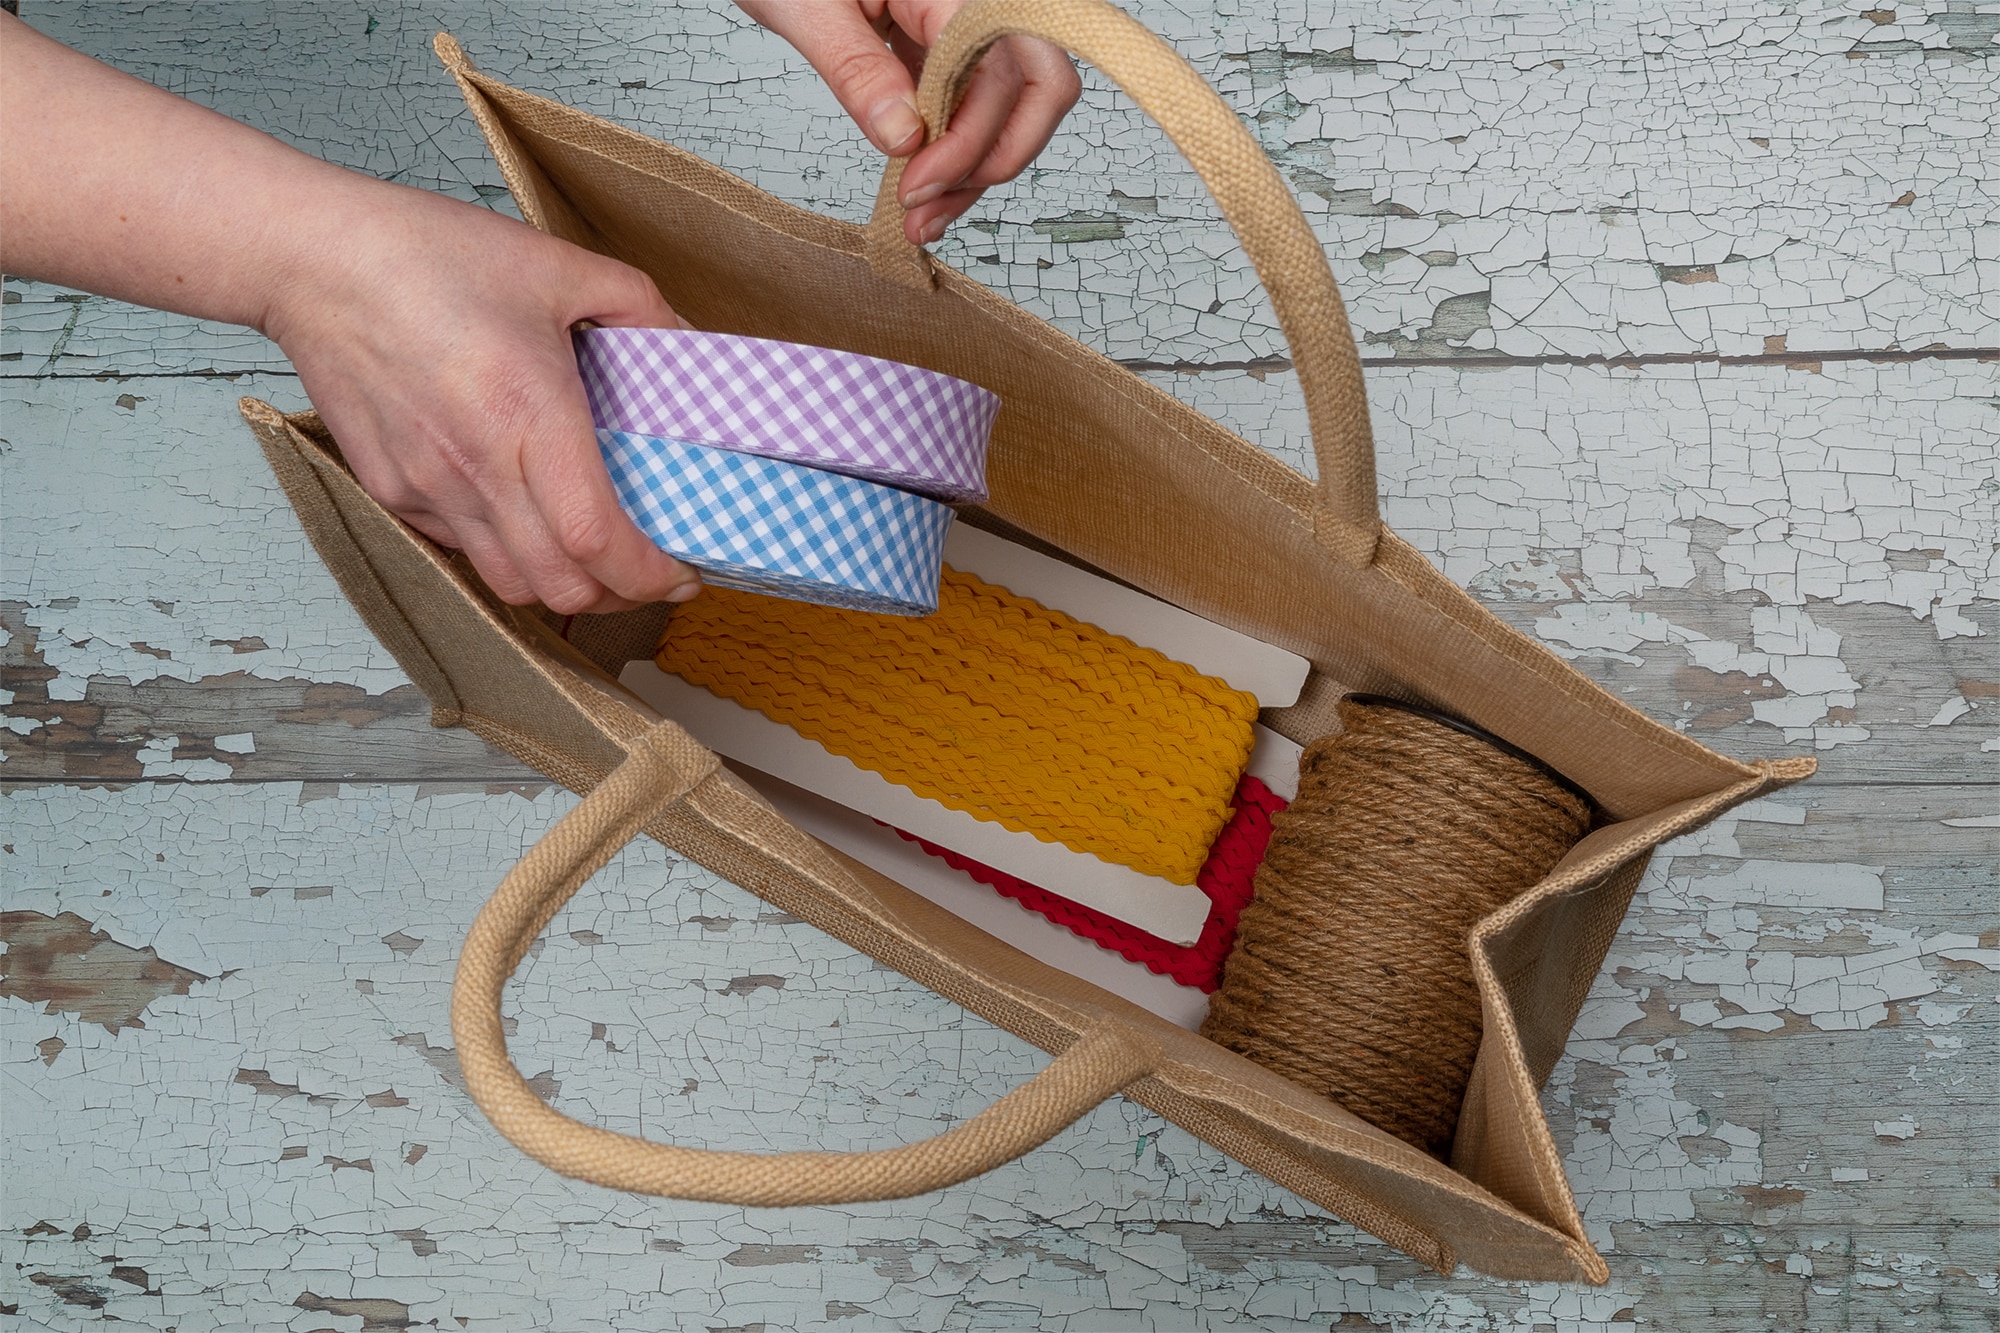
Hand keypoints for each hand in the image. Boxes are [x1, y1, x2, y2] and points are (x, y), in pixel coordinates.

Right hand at [3, 14, 699, 615]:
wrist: (314, 259)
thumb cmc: (428, 256)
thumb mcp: (556, 265)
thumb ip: (637, 304)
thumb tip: (691, 340)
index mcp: (530, 415)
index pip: (598, 541)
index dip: (648, 575)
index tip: (682, 572)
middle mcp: (478, 468)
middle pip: (562, 588)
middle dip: (620, 596)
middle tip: (650, 571)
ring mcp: (428, 487)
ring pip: (510, 584)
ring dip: (563, 586)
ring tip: (592, 557)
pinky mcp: (392, 489)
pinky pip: (463, 550)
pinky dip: (507, 552)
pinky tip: (526, 516)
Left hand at [742, 1, 1079, 244]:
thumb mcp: (806, 9)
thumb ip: (856, 70)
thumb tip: (904, 137)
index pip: (998, 68)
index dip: (968, 139)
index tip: (917, 186)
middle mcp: (973, 2)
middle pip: (1039, 85)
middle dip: (996, 158)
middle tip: (931, 203)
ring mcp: (966, 27)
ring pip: (1013, 106)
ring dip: (976, 171)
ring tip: (920, 219)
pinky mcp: (948, 49)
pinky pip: (976, 106)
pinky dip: (958, 156)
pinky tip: (925, 194)